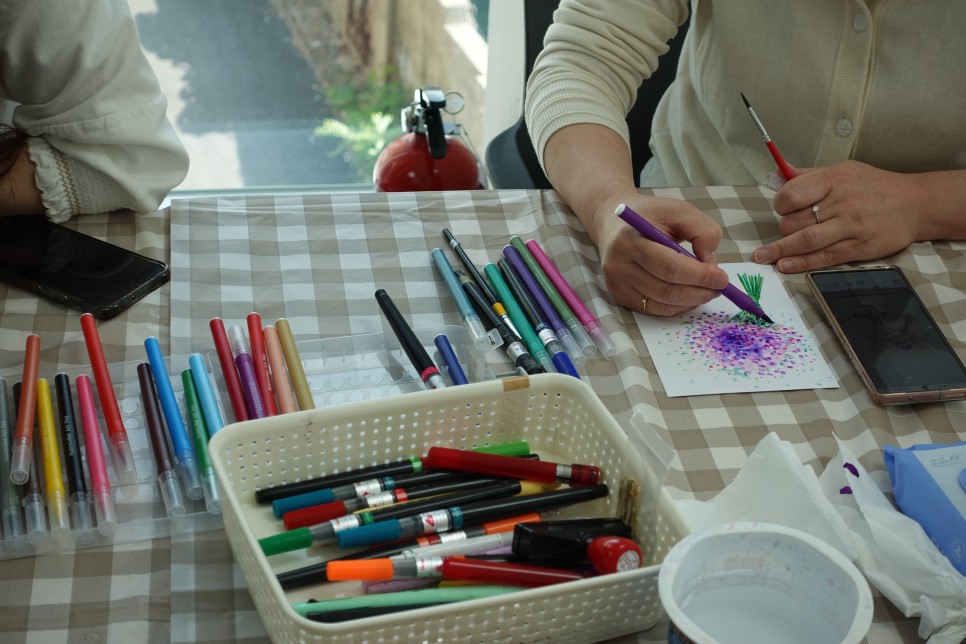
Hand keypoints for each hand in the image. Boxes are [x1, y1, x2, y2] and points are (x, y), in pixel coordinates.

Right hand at [588, 192, 729, 315]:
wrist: (612, 223)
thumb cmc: (650, 215)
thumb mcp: (679, 210)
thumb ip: (702, 231)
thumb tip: (710, 264)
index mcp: (630, 239)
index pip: (669, 266)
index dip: (699, 276)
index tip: (722, 278)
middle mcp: (618, 264)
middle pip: (665, 290)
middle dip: (699, 292)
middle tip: (719, 288)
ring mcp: (616, 283)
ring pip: (661, 304)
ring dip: (690, 301)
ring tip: (706, 290)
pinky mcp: (619, 295)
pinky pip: (653, 309)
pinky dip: (676, 306)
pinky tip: (687, 295)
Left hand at [753, 161, 920, 272]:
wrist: (915, 204)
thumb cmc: (873, 185)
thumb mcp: (843, 171)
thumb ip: (808, 175)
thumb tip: (778, 171)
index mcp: (834, 180)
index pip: (794, 194)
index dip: (781, 203)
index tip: (781, 208)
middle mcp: (841, 203)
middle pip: (796, 220)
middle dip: (783, 228)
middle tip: (785, 229)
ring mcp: (850, 227)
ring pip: (806, 241)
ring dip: (780, 250)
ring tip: (763, 257)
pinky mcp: (858, 248)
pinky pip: (822, 257)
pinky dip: (800, 263)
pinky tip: (785, 265)